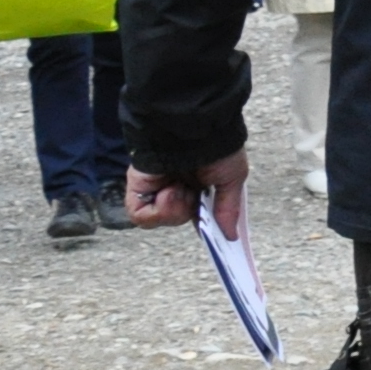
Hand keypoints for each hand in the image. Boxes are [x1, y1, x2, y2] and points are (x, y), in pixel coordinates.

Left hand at [127, 151, 247, 238]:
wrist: (193, 133)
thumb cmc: (217, 148)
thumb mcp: (232, 179)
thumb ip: (228, 210)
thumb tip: (231, 236)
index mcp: (197, 184)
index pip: (194, 213)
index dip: (203, 224)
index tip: (213, 232)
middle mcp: (174, 187)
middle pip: (177, 218)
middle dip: (188, 212)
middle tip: (194, 194)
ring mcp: (155, 188)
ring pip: (159, 219)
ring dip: (174, 210)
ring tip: (180, 188)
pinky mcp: (138, 189)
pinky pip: (140, 215)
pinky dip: (158, 209)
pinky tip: (169, 191)